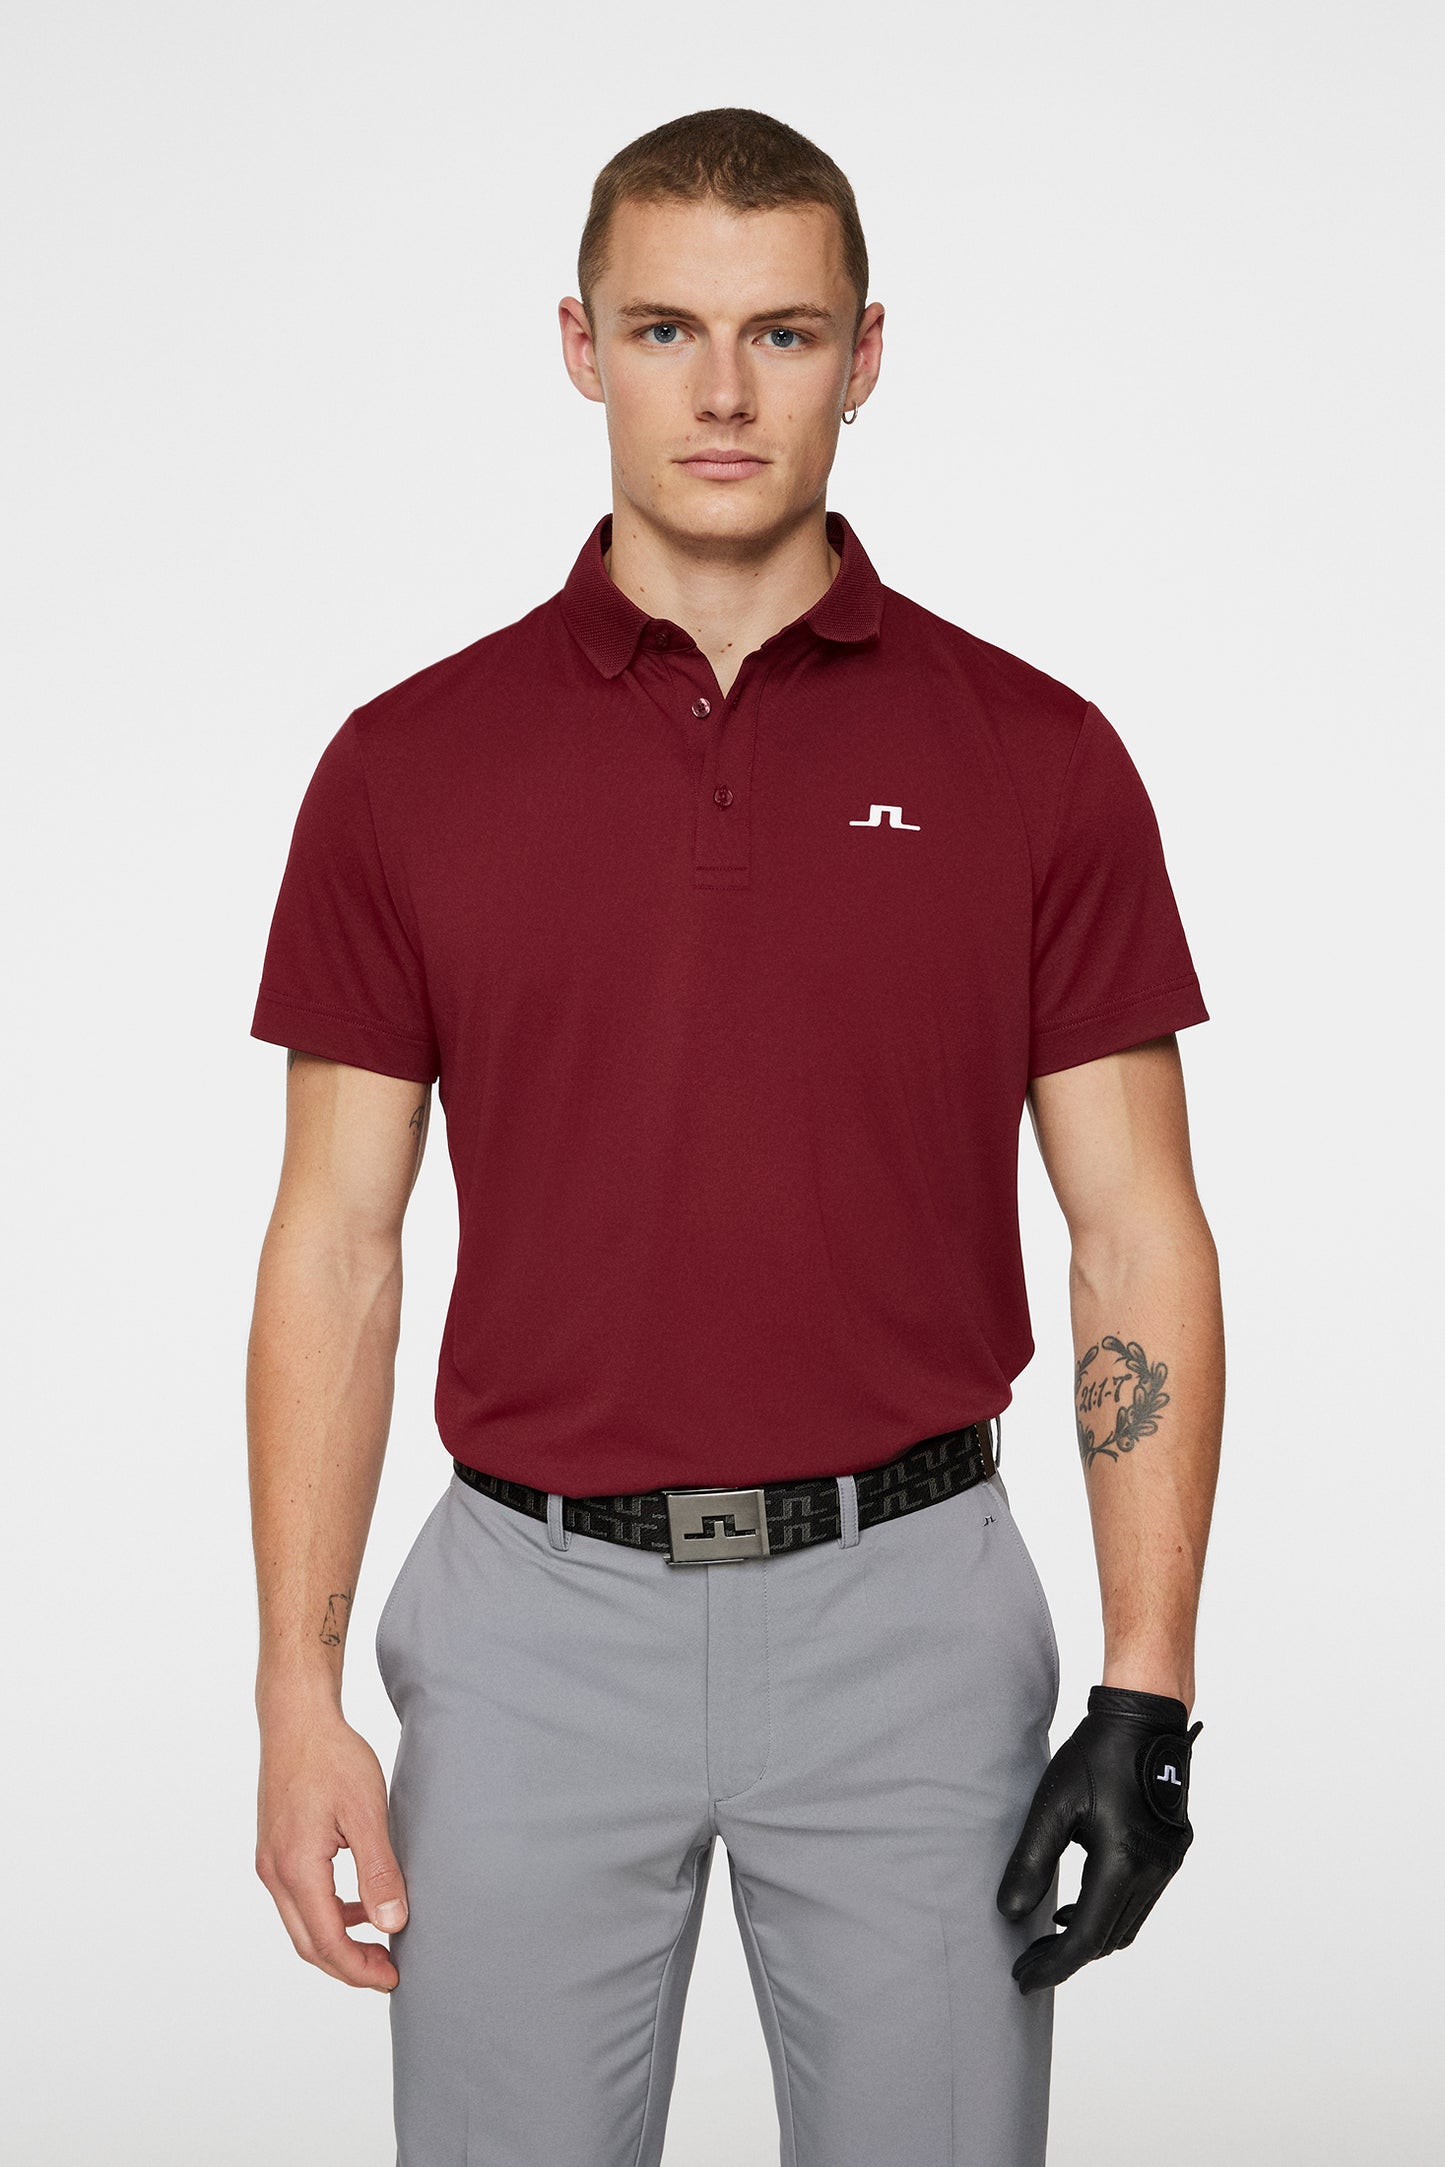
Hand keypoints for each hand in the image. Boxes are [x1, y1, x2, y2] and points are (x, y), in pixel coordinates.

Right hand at [255, 1706, 408, 1990]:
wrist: (296, 1718)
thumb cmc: (332, 1757)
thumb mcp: (367, 1813)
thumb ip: (379, 1873)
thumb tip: (392, 1925)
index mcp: (297, 1868)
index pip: (327, 1942)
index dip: (360, 1968)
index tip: (394, 1977)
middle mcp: (275, 1873)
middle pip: (308, 1944)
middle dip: (348, 1965)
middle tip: (388, 1971)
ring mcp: (270, 1862)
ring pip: (301, 1925)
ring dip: (337, 1941)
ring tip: (379, 1942)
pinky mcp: (274, 1850)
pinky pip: (298, 1899)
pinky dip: (327, 1914)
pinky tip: (358, 1904)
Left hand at [995, 1684, 1202, 1992]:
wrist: (1144, 1718)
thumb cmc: (1095, 1754)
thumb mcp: (1053, 1804)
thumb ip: (1031, 1861)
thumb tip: (1010, 1914)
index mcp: (1124, 1861)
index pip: (1087, 1936)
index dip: (1053, 1964)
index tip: (1022, 1977)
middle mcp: (1153, 1870)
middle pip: (1109, 1940)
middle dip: (1067, 1957)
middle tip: (1028, 1961)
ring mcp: (1167, 1863)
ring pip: (1127, 1925)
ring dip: (1090, 1938)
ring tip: (1048, 1937)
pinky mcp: (1171, 1853)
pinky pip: (1139, 1903)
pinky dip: (1109, 1914)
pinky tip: (1079, 1903)